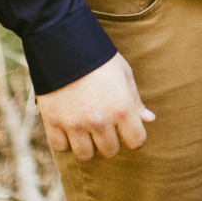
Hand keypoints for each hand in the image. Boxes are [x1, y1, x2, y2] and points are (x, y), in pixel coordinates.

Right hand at [35, 53, 153, 158]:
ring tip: (87, 129)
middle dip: (111, 141)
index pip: (136, 141)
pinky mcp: (52, 122)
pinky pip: (61, 147)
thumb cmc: (100, 59)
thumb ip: (136, 101)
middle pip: (110, 151)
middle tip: (106, 127)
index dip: (135, 136)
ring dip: (88, 144)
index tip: (129, 130)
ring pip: (86, 154)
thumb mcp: (124, 75)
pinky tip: (69, 126)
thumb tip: (149, 119)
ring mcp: (74, 124)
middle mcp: (99, 120)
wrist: (63, 45)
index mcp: (121, 108)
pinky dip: (65, 140)